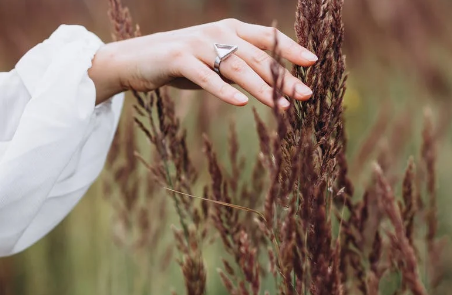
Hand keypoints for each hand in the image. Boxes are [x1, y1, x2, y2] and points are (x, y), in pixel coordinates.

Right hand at [89, 19, 317, 106]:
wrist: (138, 59)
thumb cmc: (184, 63)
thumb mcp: (217, 61)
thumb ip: (241, 66)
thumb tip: (274, 83)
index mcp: (230, 30)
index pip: (267, 38)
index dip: (290, 49)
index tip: (313, 63)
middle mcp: (218, 32)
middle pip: (257, 57)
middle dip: (284, 77)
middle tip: (306, 95)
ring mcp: (198, 44)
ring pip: (237, 68)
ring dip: (262, 89)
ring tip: (282, 107)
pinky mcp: (179, 59)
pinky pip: (206, 77)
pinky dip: (223, 90)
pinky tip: (241, 103)